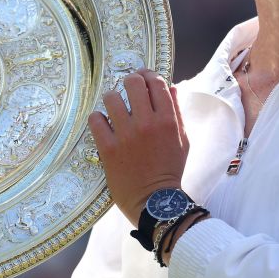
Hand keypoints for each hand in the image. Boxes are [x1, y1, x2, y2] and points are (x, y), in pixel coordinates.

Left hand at [88, 69, 189, 222]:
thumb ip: (176, 113)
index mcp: (167, 120)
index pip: (156, 83)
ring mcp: (125, 135)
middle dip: (131, 82)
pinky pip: (95, 119)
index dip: (149, 76)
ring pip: (111, 97)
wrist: (154, 201)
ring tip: (116, 111)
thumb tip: (171, 87)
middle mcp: (146, 123)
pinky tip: (104, 126)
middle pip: (133, 83)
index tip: (144, 79)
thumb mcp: (182, 140)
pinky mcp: (107, 147)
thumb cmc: (170, 170)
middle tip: (129, 90)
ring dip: (113, 101)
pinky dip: (98, 119)